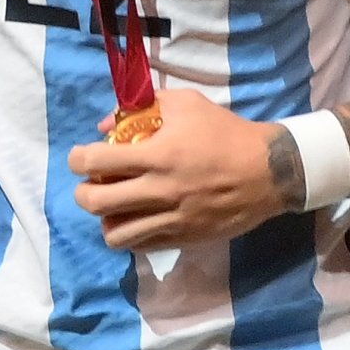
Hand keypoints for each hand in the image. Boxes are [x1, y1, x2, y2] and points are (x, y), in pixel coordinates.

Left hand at [67, 85, 286, 249]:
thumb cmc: (225, 132)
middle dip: (83, 192)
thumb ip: (140, 107)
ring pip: (116, 234)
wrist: (272, 171)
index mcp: (157, 156)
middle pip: (95, 203)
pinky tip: (136, 219)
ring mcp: (174, 219)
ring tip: (114, 207)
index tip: (81, 157)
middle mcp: (160, 191)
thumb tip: (105, 125)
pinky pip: (143, 246)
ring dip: (105, 219)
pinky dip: (130, 235)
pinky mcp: (187, 237)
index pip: (94, 162)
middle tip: (92, 184)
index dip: (77, 159)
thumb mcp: (185, 104)